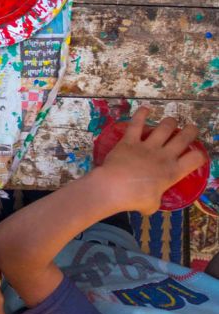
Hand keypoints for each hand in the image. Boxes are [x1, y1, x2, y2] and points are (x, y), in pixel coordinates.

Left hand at [92, 107, 206, 214]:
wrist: (114, 187)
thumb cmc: (135, 198)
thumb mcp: (152, 205)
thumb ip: (154, 200)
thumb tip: (149, 204)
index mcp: (173, 171)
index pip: (195, 158)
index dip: (199, 155)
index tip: (196, 154)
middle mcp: (164, 155)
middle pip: (184, 137)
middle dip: (190, 131)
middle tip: (190, 128)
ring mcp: (147, 146)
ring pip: (165, 127)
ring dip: (169, 122)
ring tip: (170, 121)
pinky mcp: (129, 140)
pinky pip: (136, 124)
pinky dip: (141, 114)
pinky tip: (145, 108)